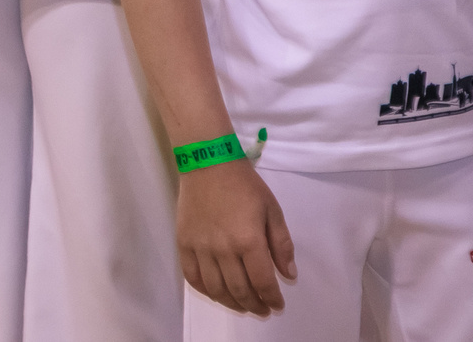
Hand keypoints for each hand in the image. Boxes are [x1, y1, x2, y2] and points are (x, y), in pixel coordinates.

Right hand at [177, 160, 295, 315]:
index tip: (277, 305)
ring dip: (232, 303)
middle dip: (255, 305)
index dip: (272, 299)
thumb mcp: (272, 210)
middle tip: (263, 310)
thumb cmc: (244, 185)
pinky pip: (192, 276)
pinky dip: (205, 290)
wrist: (208, 163)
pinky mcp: (184, 243)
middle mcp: (223, 249)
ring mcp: (201, 248)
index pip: (263, 282)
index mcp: (248, 240)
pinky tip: (216, 292)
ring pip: (216, 288)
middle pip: (240, 290)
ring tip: (243, 305)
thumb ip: (282, 245)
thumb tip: (288, 275)